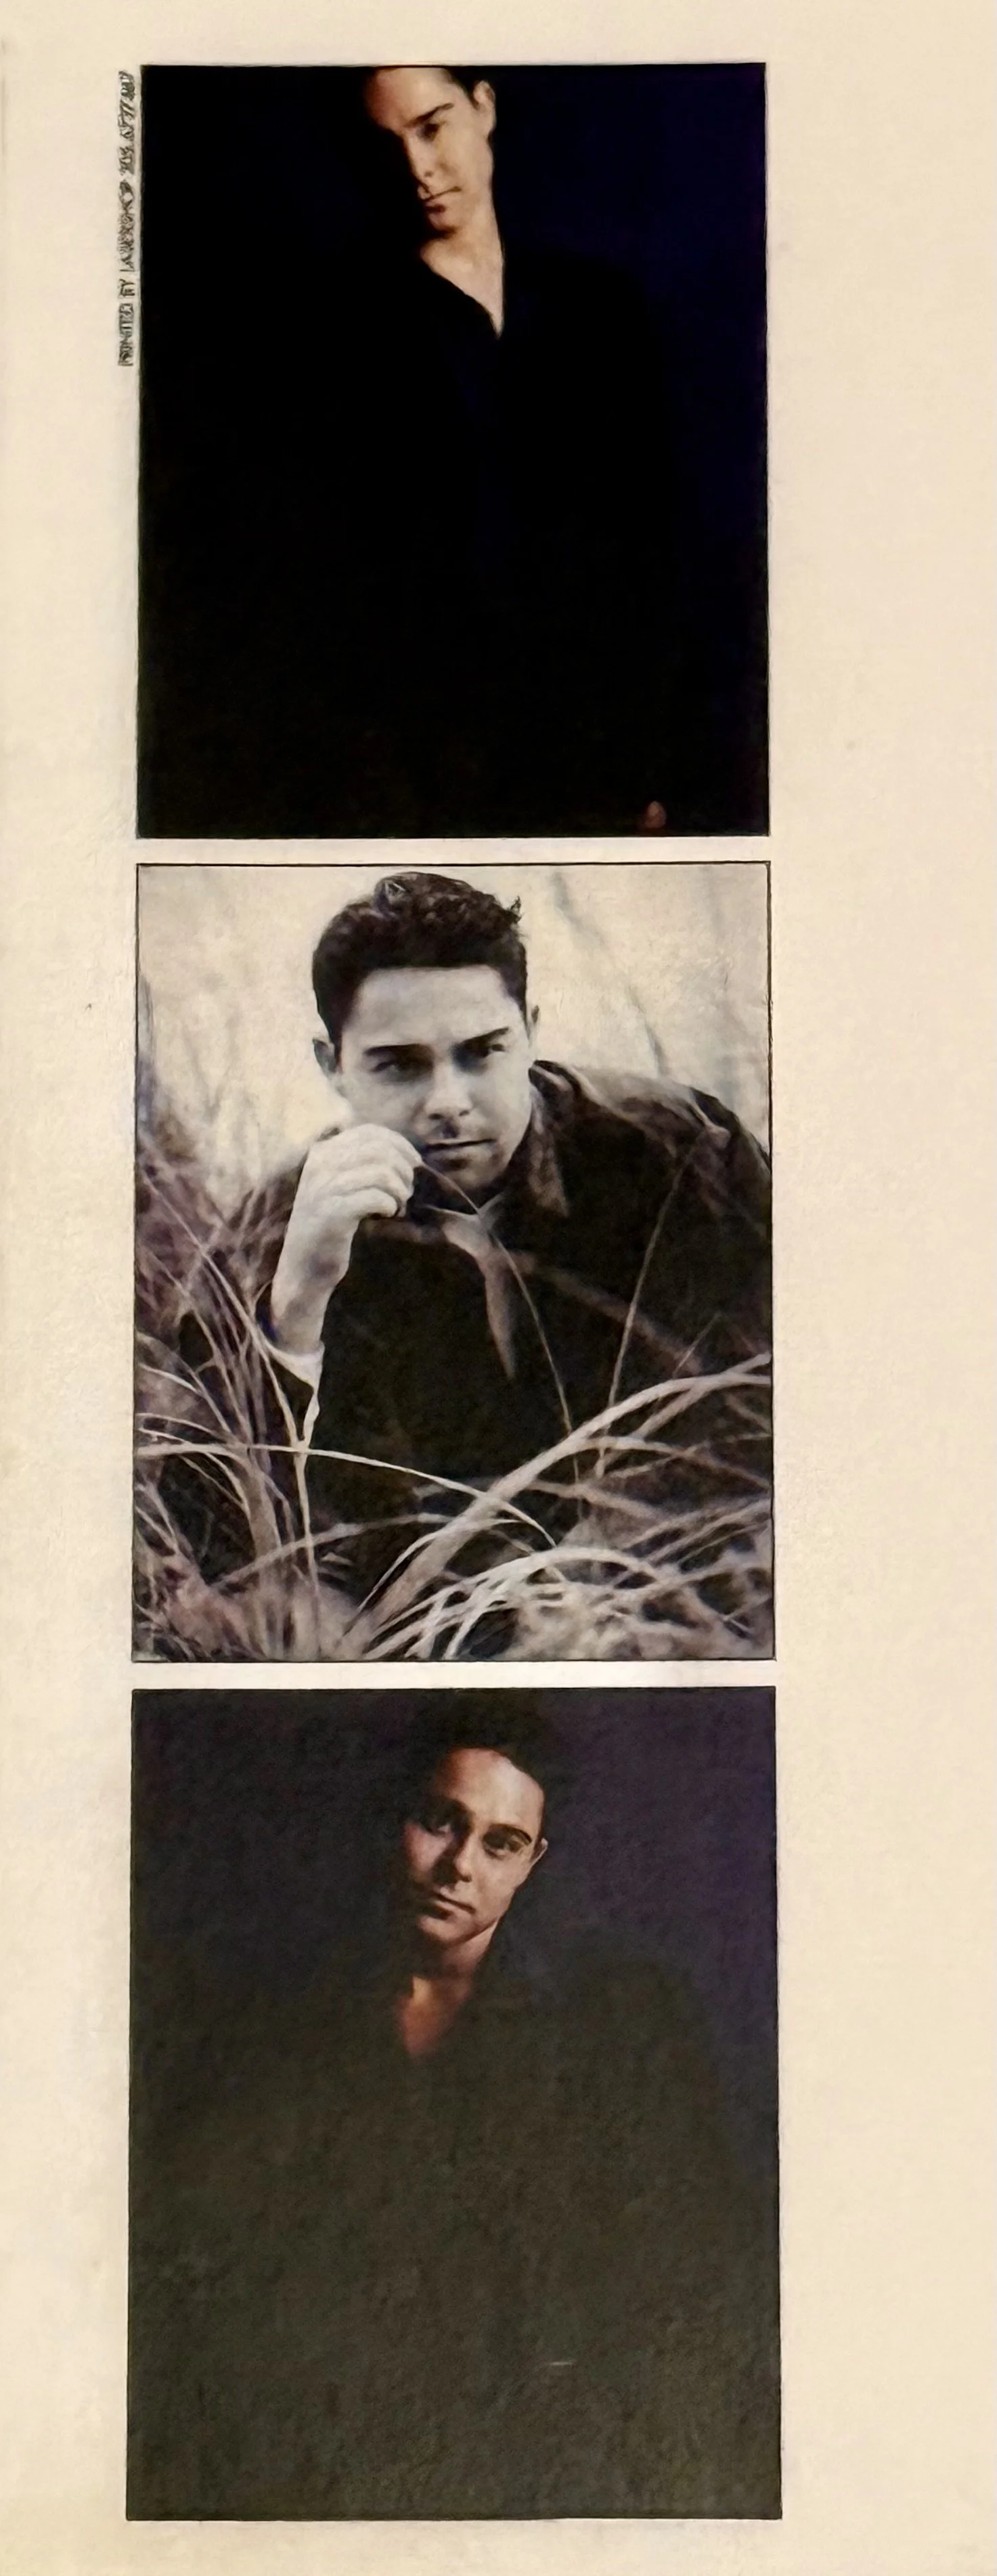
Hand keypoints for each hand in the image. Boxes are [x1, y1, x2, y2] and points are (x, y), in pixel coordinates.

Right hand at [269, 1124, 419, 1351]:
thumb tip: (406, 1154)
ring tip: (397, 1206)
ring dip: (399, 1189)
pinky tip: (387, 1215)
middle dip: (402, 1169)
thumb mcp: (339, 1187)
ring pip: (380, 1172)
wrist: (303, 1270)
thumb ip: (360, 1165)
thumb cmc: (330, 1228)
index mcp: (321, 1154)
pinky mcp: (331, 1214)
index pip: (369, 1132)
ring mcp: (323, 1189)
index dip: (399, 1144)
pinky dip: (389, 1205)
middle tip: (406, 1192)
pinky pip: (375, 1197)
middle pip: (379, 1150)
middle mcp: (319, 1166)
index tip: (414, 1163)